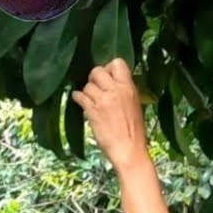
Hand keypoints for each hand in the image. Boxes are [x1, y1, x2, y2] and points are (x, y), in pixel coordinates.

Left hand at [71, 59, 151, 173]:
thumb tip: (112, 82)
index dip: (108, 67)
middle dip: (94, 77)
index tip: (107, 77)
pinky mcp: (93, 111)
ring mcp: (103, 100)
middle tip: (95, 87)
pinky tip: (80, 101)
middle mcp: (116, 90)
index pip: (117, 63)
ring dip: (86, 91)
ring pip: (87, 85)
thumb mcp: (135, 105)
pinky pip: (80, 96)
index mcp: (129, 88)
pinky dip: (77, 97)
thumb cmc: (134, 131)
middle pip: (98, 71)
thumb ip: (124, 91)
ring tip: (89, 100)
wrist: (129, 150)